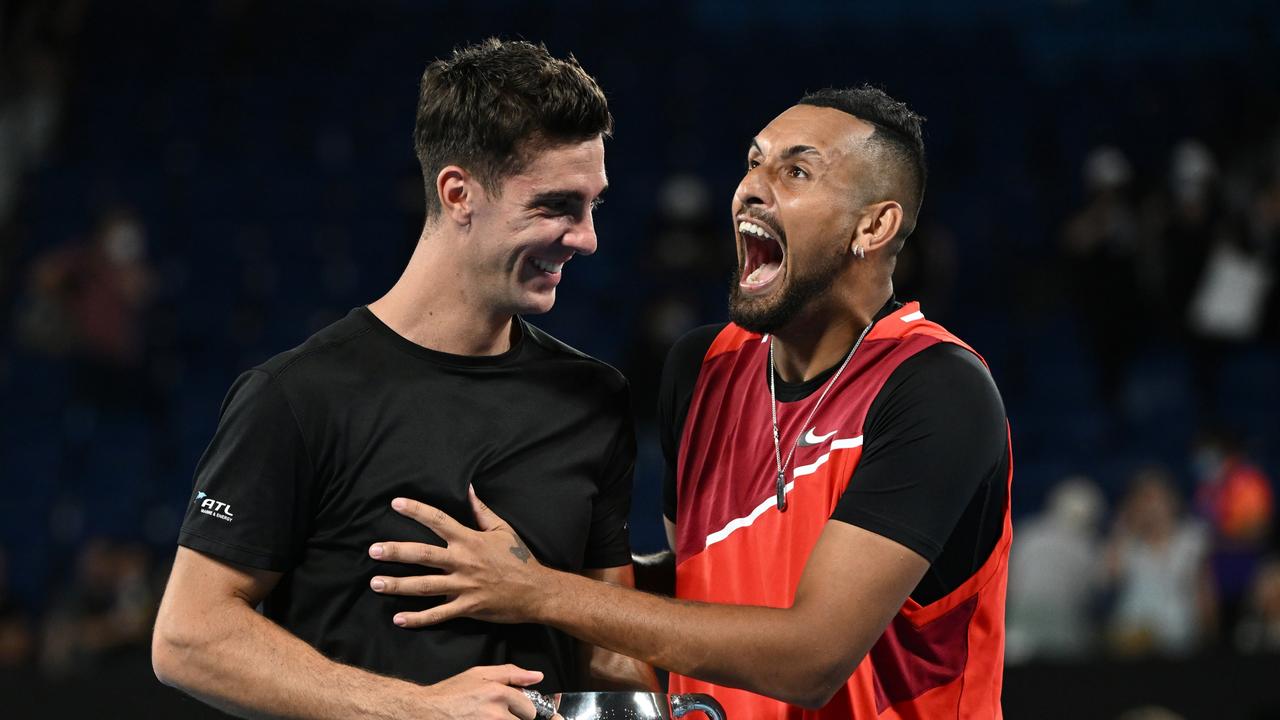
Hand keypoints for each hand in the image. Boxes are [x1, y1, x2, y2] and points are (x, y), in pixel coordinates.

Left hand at [370, 487, 552, 627]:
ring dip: (398, 585)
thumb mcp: (502, 529)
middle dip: (396, 552)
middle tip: (373, 550)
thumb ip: (482, 510)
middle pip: (423, 554)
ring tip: (376, 583)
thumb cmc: (519, 558)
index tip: (395, 503)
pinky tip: (398, 619)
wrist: (537, 591)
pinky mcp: (467, 607)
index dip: (416, 511)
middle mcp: (463, 561)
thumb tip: (469, 488)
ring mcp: (464, 586)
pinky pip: (439, 614)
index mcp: (470, 540)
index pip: (438, 521)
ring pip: (424, 586)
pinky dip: (418, 618)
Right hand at [419, 664, 559, 719]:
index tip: (514, 710)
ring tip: (485, 718)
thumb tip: (537, 676)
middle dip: (514, 719)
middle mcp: (496, 715)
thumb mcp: (480, 674)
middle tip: (494, 715)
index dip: (522, 710)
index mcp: (498, 693)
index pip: (529, 709)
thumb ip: (512, 673)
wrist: (425, 712)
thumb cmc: (451, 693)